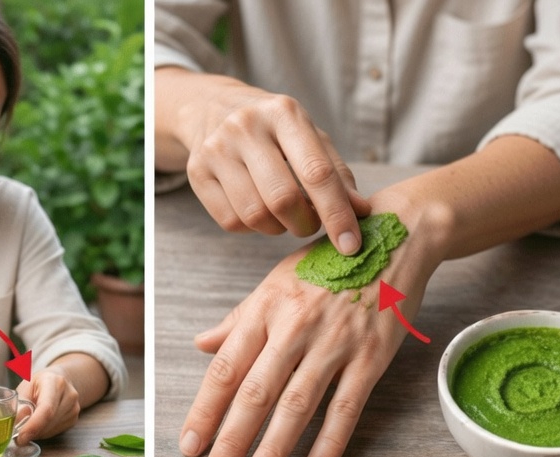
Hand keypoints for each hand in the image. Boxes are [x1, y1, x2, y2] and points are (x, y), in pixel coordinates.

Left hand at [15, 369, 80, 443]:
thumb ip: (20, 403)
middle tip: (18, 434)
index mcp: (55, 382)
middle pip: (49, 422)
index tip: (21, 437)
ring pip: (51, 430)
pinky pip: (55, 432)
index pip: (47, 409)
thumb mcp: (25, 386)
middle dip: (31, 431)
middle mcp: (69, 395)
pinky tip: (40, 423)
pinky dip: (43, 432)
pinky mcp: (74, 419)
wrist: (61, 379)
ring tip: (29, 423)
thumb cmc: (40, 383)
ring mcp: (74, 409)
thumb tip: (16, 422)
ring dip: (36, 432)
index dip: (33, 426)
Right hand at [159, 71, 369, 245]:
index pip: (316, 173)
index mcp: (284, 113)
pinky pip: (231, 222)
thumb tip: (362, 212)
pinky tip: (256, 210)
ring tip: (282, 216)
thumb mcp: (309, 139)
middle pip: (282, 199)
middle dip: (304, 224)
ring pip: (254, 215)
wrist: (212, 108)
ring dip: (276, 229)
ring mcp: (217, 149)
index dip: (336, 214)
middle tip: (310, 224)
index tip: (351, 245)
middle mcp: (246, 126)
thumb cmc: (274, 130)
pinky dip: (251, 228)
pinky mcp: (197, 173)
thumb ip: (336, 174)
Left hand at [179, 186, 447, 456]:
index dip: (205, 411)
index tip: (190, 446)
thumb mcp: (276, 282)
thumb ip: (239, 319)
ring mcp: (335, 344)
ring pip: (296, 406)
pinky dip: (330, 443)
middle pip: (256, 394)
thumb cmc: (328, 264)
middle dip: (232, 441)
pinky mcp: (371, 357)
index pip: (226, 369)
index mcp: (266, 310)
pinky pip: (346, 408)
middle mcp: (295, 328)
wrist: (395, 237)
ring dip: (273, 451)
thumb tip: (201, 345)